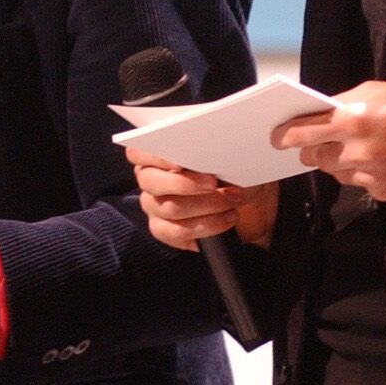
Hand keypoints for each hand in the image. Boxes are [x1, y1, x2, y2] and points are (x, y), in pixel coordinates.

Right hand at [128, 148, 277, 250]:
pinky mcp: (164, 231)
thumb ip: (217, 155)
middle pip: (151, 181)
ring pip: (169, 208)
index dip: (156, 157)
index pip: (139, 152)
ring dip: (206, 206)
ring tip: (231, 202)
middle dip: (187, 184)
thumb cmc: (233, 175)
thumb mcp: (231, 159)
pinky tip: (225, 220)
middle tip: (214, 183)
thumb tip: (219, 159)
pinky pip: (176, 232)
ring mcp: (155, 207)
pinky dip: (206, 226)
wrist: (246, 205)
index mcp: (158, 156)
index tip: (180, 163)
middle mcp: (151, 181)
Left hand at [271, 82, 385, 201]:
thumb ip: (343, 104)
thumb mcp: (377, 90)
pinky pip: (360, 186)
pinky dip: (363, 175)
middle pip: (316, 156)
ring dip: (339, 162)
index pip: (305, 131)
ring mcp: (373, 175)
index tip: (277, 138)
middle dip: (313, 149)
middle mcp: (360, 149)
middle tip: (316, 143)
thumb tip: (316, 116)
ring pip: (336, 173)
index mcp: (355, 118)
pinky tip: (382, 160)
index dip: (287, 136)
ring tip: (359, 148)